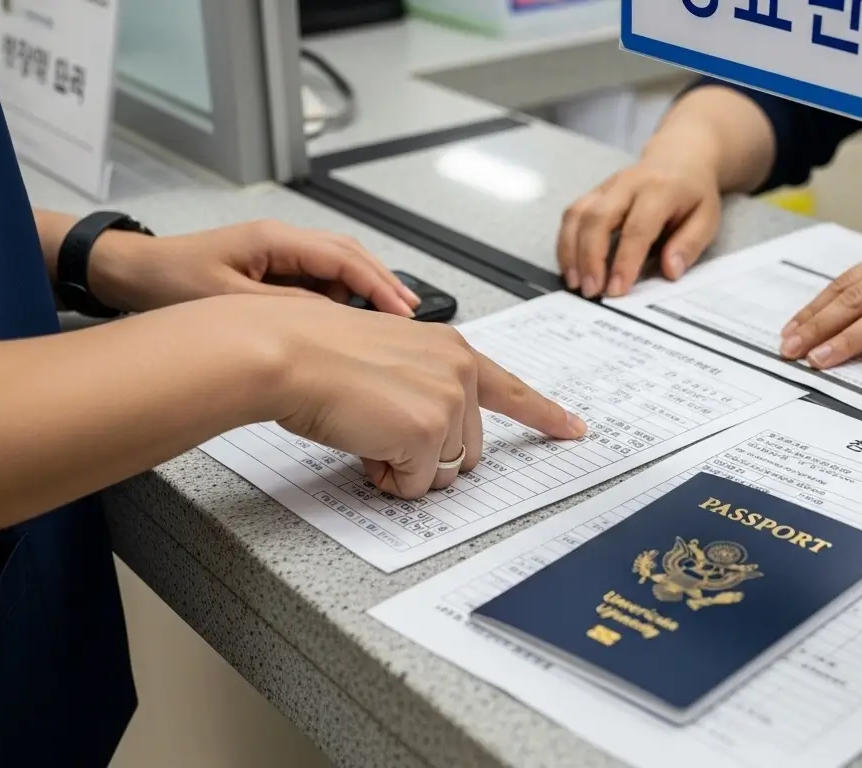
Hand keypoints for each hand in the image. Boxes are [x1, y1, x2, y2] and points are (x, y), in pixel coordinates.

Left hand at [91, 220, 420, 315]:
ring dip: (363, 291)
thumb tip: (332, 318)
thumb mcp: (228, 301)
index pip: (342, 258)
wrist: (131, 274)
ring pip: (337, 268)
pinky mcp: (271, 269)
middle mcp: (281, 240)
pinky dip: (339, 298)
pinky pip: (317, 279)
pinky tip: (348, 322)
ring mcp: (277, 253)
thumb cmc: (167, 281)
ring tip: (388, 320)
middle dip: (383, 283)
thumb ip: (283, 308)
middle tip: (411, 312)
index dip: (377, 284)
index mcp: (273, 239)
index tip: (402, 310)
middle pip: (349, 256)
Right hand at [231, 296, 587, 498]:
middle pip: (467, 449)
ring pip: (444, 473)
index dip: (545, 415)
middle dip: (426, 456)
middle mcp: (459, 371)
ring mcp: (447, 402)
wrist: (287, 352)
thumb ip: (422, 387)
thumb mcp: (388, 360)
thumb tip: (427, 435)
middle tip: (379, 429)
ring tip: (367, 430)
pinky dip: (386, 477)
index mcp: (451, 349)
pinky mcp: (427, 432)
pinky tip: (362, 443)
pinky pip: (415, 485)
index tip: (573, 429)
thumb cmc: (318, 354)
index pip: (511, 390)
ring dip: (406, 468)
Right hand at [558, 158, 720, 298]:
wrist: (680, 156)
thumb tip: (670, 271)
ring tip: (575, 283)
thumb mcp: (707, 218)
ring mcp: (607, 186)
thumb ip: (689, 245)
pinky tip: (570, 266)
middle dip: (590, 257)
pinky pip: (572, 214)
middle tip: (591, 291)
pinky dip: (566, 242)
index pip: (637, 228)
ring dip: (571, 251)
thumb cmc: (693, 193)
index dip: (625, 261)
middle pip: (598, 218)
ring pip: (578, 214)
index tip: (616, 290)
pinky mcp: (594, 192)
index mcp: (660, 190)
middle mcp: (628, 184)